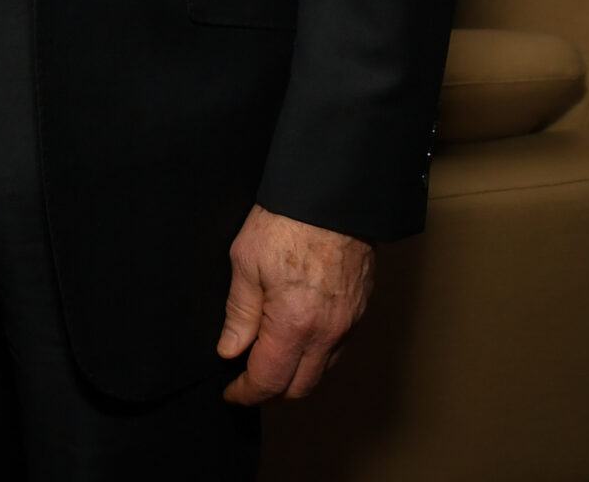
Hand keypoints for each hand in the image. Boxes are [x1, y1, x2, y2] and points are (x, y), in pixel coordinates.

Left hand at [216, 205, 374, 404]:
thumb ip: (238, 313)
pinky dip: (315, 354)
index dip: (247, 393)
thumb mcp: (245, 262)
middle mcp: (327, 332)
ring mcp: (348, 322)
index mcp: (294, 324)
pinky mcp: (359, 309)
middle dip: (271, 391)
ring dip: (296, 374)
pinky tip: (296, 337)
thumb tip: (230, 350)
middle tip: (247, 380)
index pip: (269, 380)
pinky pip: (337, 348)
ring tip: (270, 357)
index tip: (232, 393)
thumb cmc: (288, 220)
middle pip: (300, 387)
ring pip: (322, 370)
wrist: (333, 195)